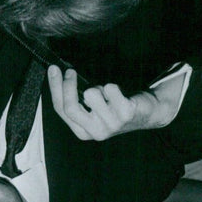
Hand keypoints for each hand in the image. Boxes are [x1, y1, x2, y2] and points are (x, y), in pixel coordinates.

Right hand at [47, 66, 162, 140]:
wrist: (147, 114)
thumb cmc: (114, 109)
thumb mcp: (91, 111)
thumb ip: (73, 101)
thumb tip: (55, 76)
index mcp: (83, 132)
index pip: (61, 109)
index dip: (55, 87)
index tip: (54, 69)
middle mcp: (96, 132)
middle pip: (71, 107)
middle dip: (67, 85)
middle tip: (71, 71)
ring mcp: (111, 124)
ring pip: (90, 95)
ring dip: (97, 88)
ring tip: (105, 93)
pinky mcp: (125, 114)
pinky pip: (110, 89)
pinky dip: (112, 87)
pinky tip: (119, 94)